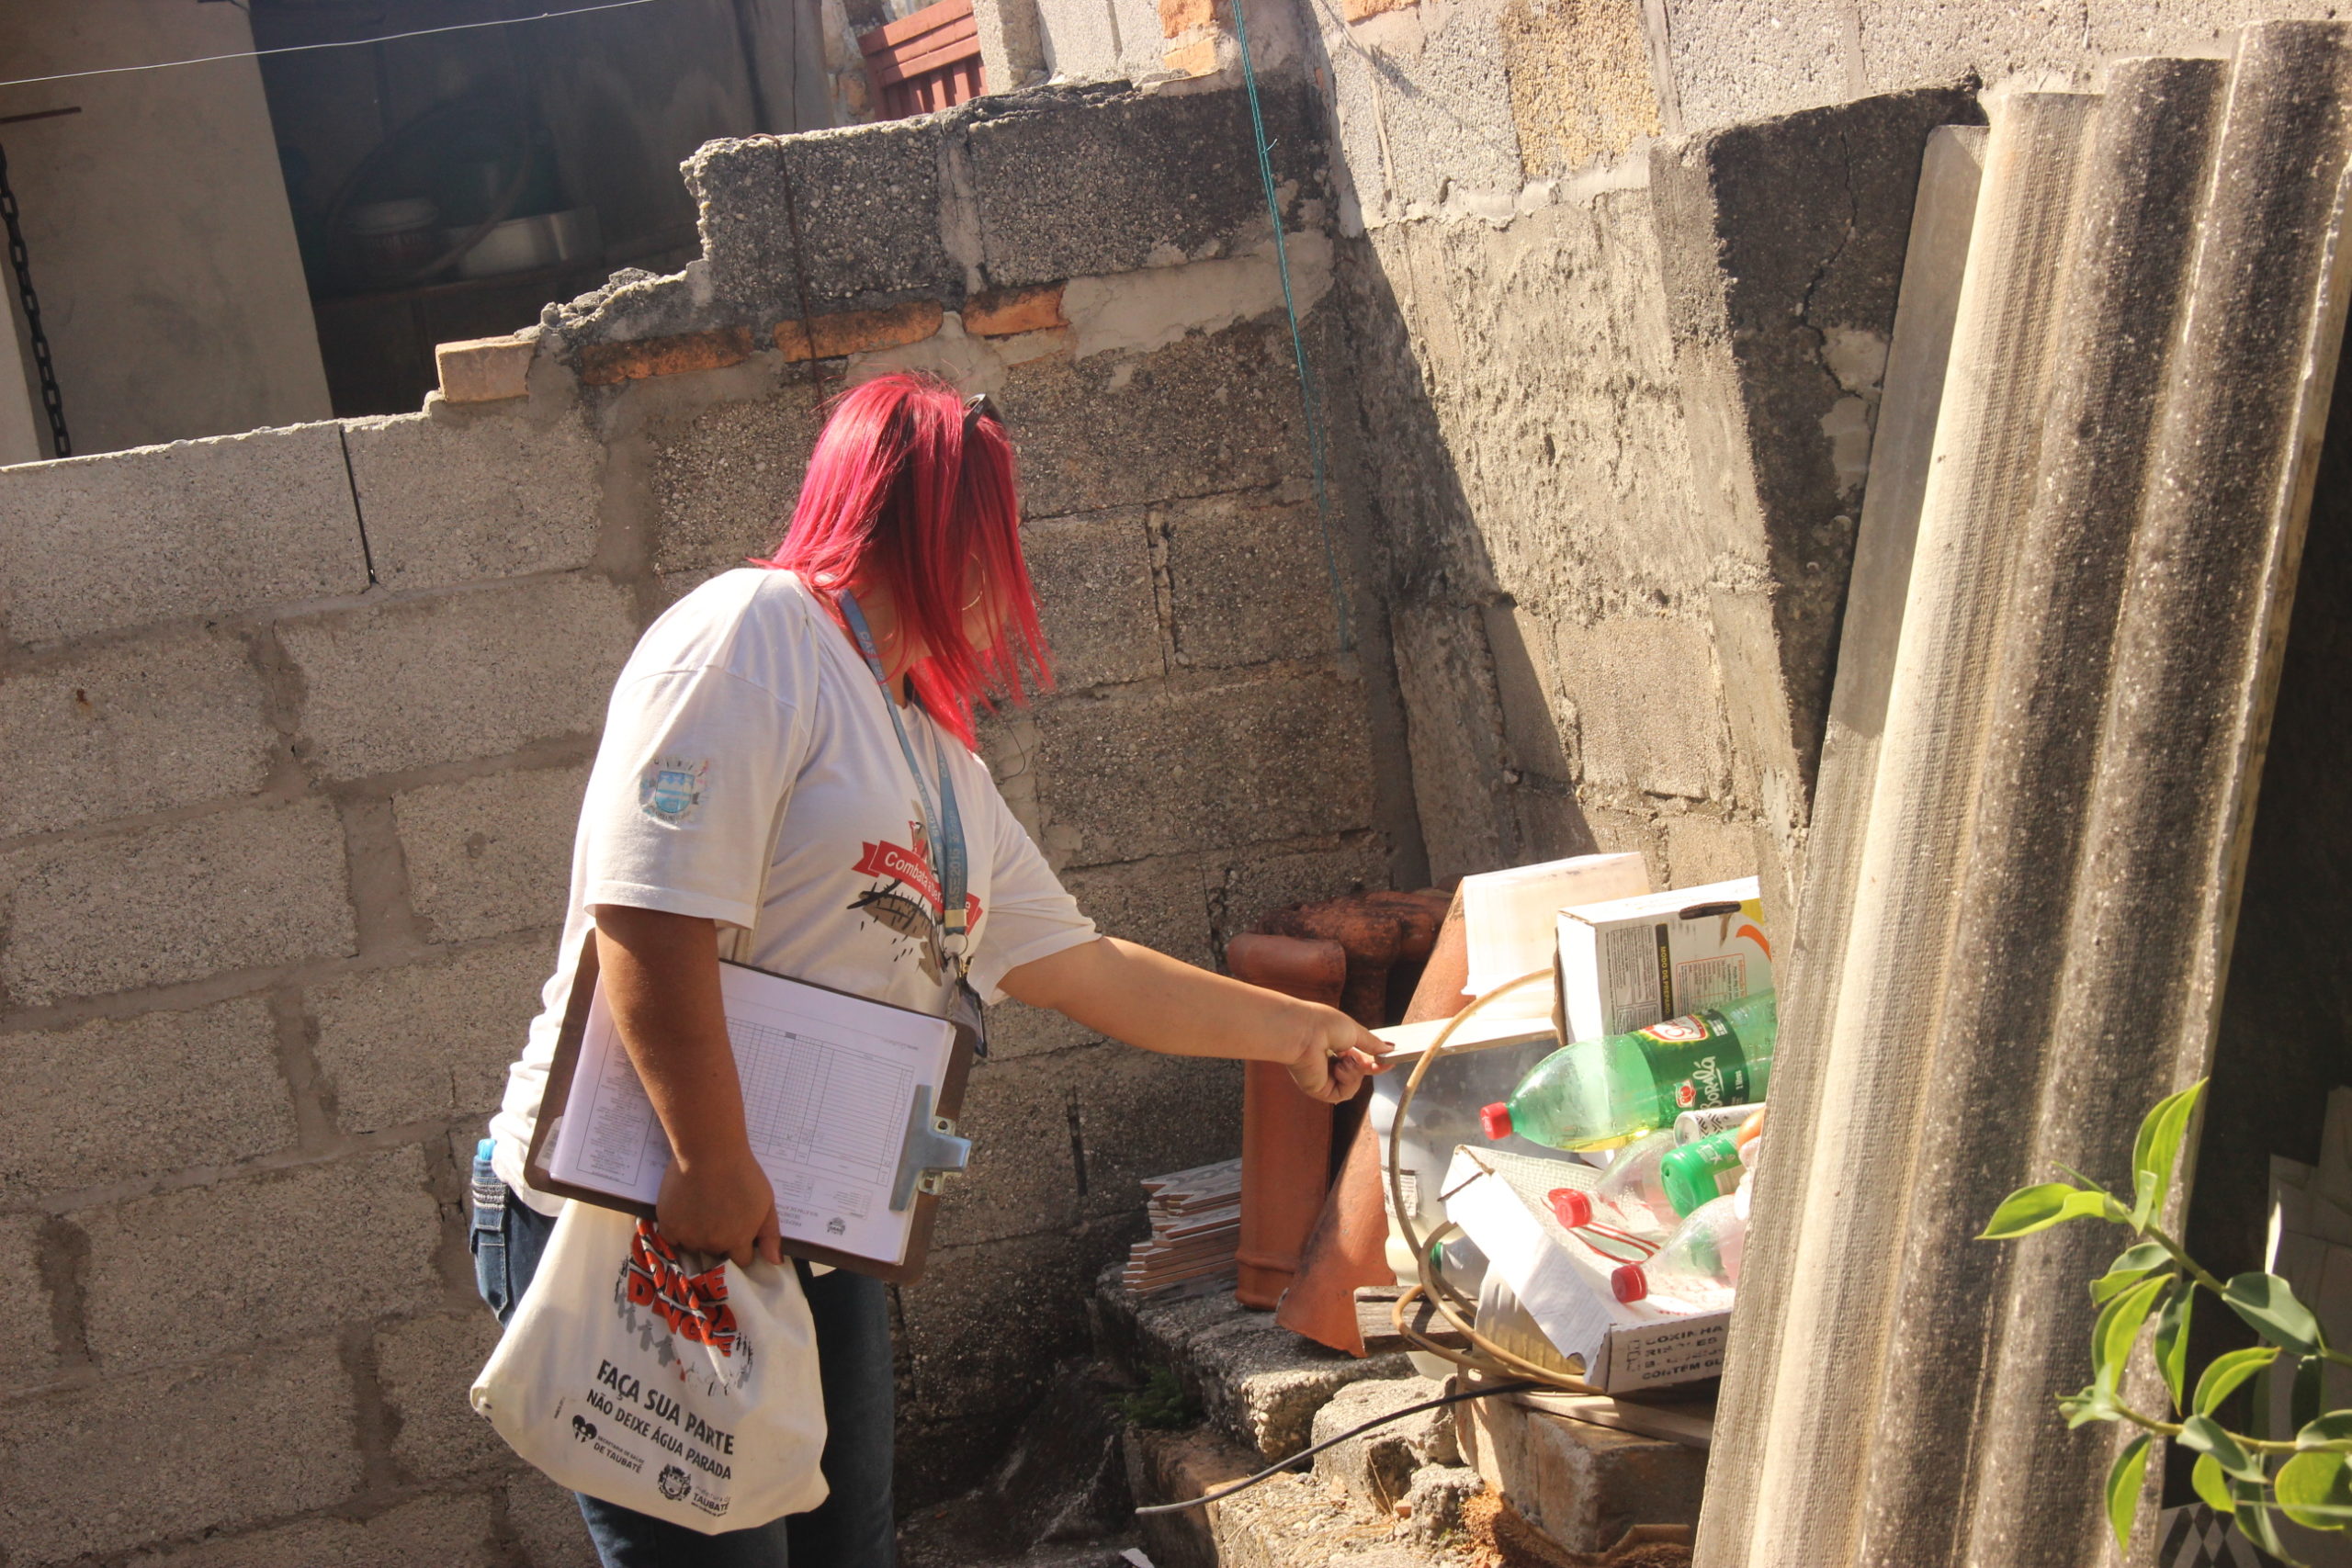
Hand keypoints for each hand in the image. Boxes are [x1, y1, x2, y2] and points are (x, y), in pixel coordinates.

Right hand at [656, 1145, 782, 1267]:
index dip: (741, 1248)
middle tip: (719, 1216)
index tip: (739, 1233)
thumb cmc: (742, 1173)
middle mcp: (712, 1245)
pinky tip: (684, 1213)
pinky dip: (678, 1231)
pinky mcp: (668, 1225)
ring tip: (701, 1212)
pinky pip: (672, 1240)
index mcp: (738, 1241)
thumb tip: (774, 1262)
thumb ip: (770, 1235)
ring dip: (698, 1237)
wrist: (709, 1152)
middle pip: (717, 1254)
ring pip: (693, 1248)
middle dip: (720, 1242)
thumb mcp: (766, 1202)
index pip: (741, 1261)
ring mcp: (688, 1237)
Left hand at [1282, 1003, 1392, 1103]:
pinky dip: (1348, 1081)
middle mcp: (1326, 1063)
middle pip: (1356, 1074)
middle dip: (1367, 1067)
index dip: (1373, 1061)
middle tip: (1374, 1062)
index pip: (1357, 1059)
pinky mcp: (1319, 1090)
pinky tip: (1340, 1068)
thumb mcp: (1355, 1031)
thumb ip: (1372, 1043)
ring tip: (1347, 1059)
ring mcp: (1322, 1077)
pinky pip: (1344, 1093)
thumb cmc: (1323, 1025)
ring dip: (1356, 1072)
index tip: (1388, 1060)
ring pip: (1352, 1085)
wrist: (1304, 1033)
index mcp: (1333, 1046)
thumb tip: (1389, 1049)